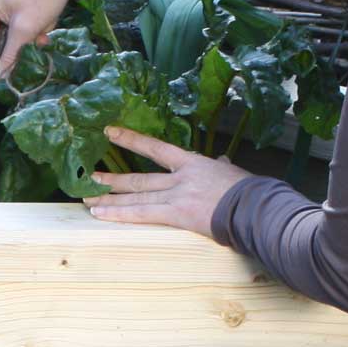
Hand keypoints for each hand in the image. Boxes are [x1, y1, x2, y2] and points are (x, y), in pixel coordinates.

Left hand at [82, 125, 253, 235]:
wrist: (259, 207)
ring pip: (136, 196)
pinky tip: (100, 213)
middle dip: (114, 180)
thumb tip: (220, 159)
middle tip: (93, 177)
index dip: (132, 139)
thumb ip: (221, 166)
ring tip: (88, 197)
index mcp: (194, 164)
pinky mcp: (176, 214)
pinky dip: (118, 213)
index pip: (156, 148)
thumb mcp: (235, 173)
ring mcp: (176, 195)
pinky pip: (141, 213)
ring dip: (110, 198)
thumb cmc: (253, 192)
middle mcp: (180, 177)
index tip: (111, 132)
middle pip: (140, 178)